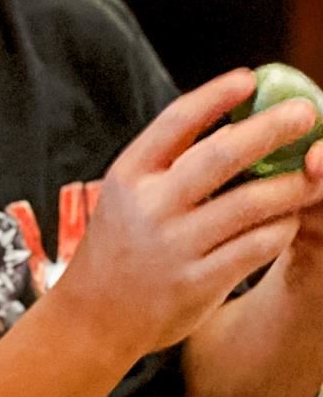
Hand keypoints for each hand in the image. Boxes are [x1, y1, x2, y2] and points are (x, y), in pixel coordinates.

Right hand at [58, 70, 322, 356]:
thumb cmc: (120, 247)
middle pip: (222, 156)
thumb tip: (234, 124)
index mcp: (129, 176)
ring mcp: (176, 245)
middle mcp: (151, 206)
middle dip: (270, 129)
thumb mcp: (127, 196)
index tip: (249, 79)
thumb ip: (170, 165)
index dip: (214, 97)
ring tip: (310, 177)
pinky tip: (286, 222)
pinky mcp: (200, 281)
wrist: (95, 317)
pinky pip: (257, 246)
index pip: (175, 123)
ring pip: (252, 203)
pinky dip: (279, 229)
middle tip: (305, 114)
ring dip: (291, 186)